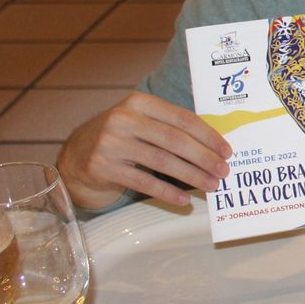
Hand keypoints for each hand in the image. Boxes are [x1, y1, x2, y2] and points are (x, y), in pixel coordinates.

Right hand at [57, 91, 231, 210]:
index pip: (182, 118)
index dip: (208, 136)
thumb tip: (215, 146)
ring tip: (211, 186)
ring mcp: (110, 143)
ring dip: (191, 176)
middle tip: (224, 171)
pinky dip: (166, 192)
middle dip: (203, 158)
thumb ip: (171, 127)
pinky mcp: (102, 167)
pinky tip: (183, 200)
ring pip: (161, 161)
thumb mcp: (142, 121)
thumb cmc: (123, 137)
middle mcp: (123, 119)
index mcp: (139, 102)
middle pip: (174, 140)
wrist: (77, 155)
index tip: (227, 151)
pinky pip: (142, 182)